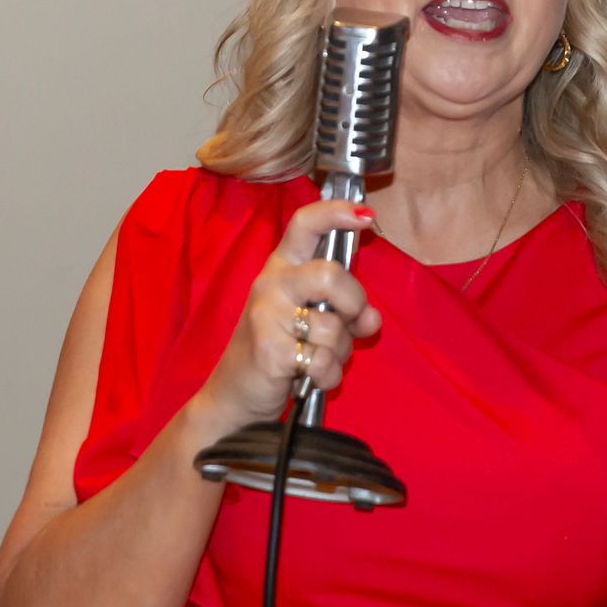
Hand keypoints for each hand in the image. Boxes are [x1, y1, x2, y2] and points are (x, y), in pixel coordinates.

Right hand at [194, 199, 381, 433]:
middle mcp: (272, 283)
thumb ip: (345, 311)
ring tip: (320, 357)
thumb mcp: (312, 321)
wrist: (235, 393)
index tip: (365, 215)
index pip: (305, 224)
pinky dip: (328, 375)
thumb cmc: (277, 349)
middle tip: (349, 322)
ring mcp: (267, 315)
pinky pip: (323, 360)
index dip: (336, 213)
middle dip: (354, 303)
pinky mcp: (270, 350)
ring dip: (339, 351)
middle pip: (330, 275)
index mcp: (282, 267)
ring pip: (332, 326)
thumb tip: (372, 318)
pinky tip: (313, 377)